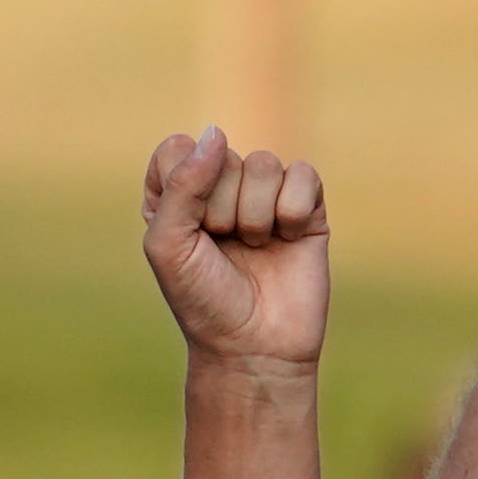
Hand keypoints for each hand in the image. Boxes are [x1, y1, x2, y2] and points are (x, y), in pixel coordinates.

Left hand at [139, 132, 329, 372]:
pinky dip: (294, 210)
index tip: (188, 230)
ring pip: (264, 164)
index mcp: (178, 194)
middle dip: (222, 207)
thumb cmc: (203, 301)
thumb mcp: (168, 242)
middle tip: (225, 247)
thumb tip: (218, 131)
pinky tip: (289, 239)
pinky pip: (305, 175)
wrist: (255, 348)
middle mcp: (222, 190)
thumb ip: (183, 183)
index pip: (179, 149)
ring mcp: (267, 199)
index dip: (183, 185)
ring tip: (256, 247)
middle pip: (223, 156)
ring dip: (257, 213)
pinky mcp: (308, 212)